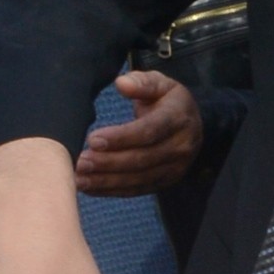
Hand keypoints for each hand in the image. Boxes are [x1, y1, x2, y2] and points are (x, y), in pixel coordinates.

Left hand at [73, 72, 200, 193]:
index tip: (93, 140)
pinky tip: (90, 188)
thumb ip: (141, 82)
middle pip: (142, 159)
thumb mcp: (159, 83)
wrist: (193, 124)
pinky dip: (112, 191)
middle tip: (80, 162)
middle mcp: (181, 146)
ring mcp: (175, 168)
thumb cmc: (167, 101)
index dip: (121, 138)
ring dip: (107, 181)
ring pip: (138, 179)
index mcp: (178, 119)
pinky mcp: (165, 182)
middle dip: (109, 163)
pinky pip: (137, 190)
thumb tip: (122, 83)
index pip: (149, 131)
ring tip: (80, 179)